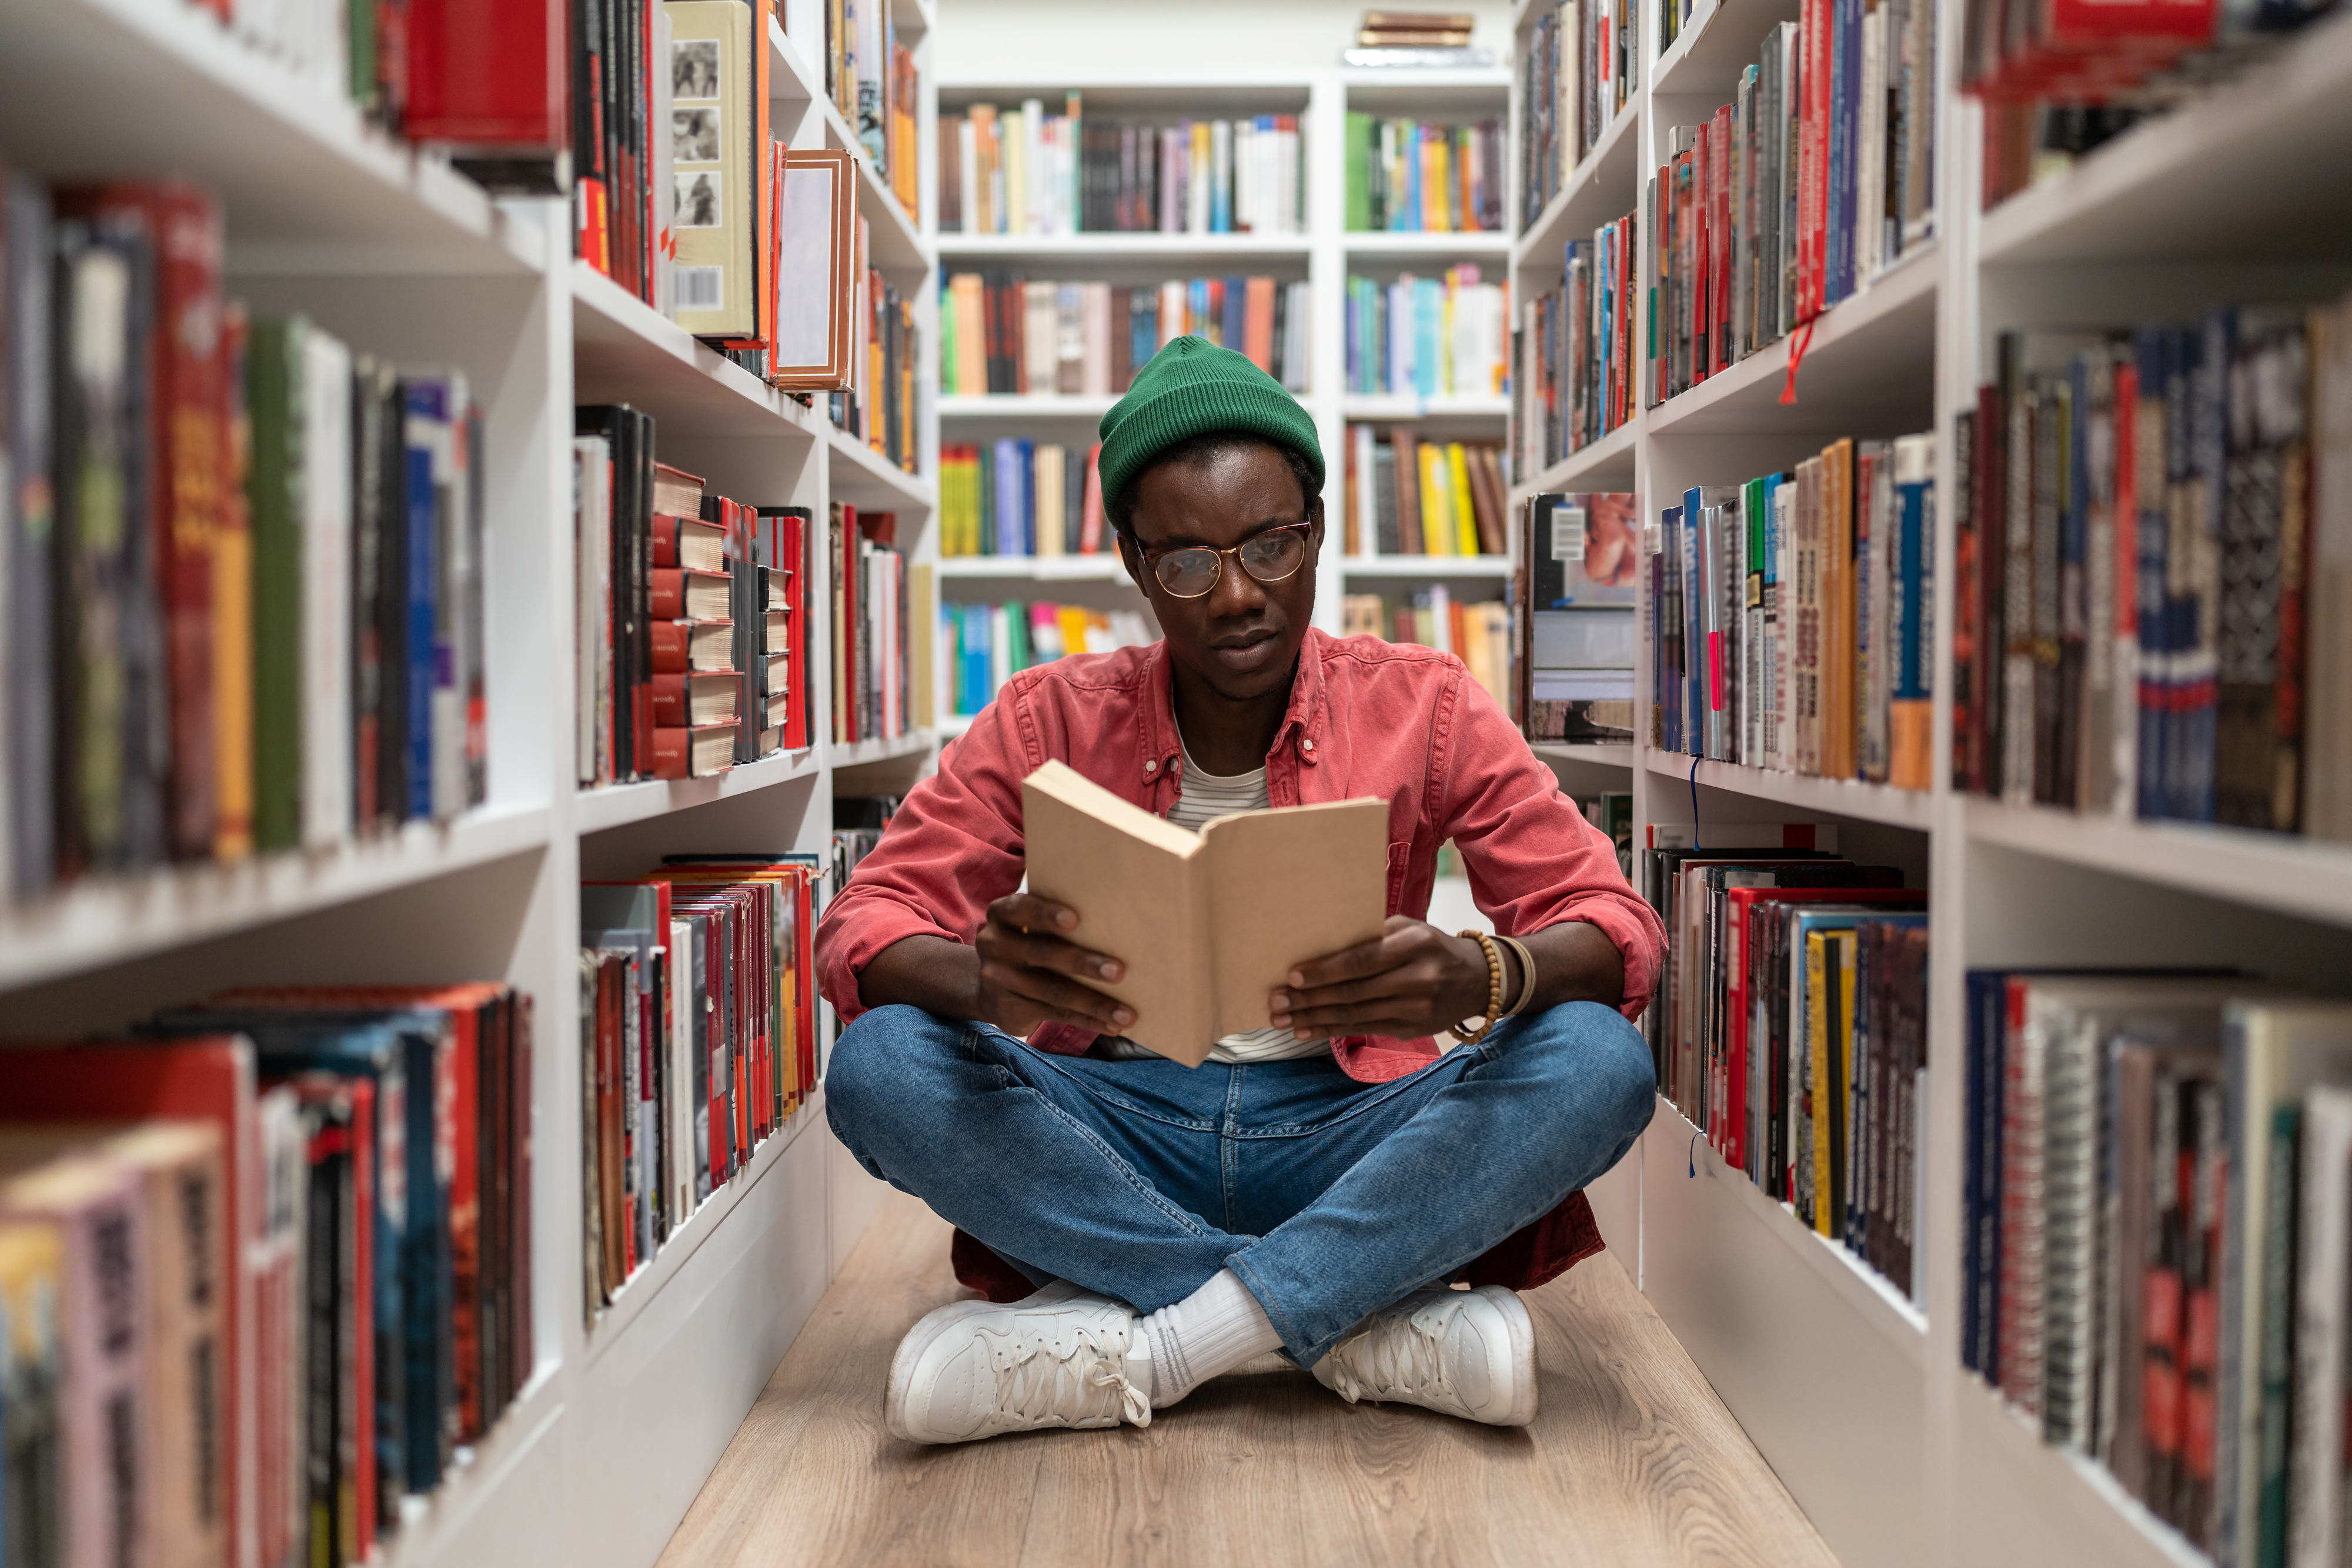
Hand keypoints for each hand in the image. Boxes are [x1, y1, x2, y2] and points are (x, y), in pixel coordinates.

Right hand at [972, 892, 1136, 1038]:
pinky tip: (1112, 1025)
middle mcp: (995, 945)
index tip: (1075, 919)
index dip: (1046, 914)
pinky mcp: (1009, 1010)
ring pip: (1053, 991)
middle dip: (1083, 963)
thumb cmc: (1029, 944)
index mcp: (1002, 915)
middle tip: (1118, 972)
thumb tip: (1119, 927)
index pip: (1021, 908)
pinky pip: (1055, 1014)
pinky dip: (1088, 1021)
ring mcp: (999, 980)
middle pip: (1042, 953)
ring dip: (1094, 1003)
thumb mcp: (1030, 927)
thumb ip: (1056, 921)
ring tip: (1126, 1014)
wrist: (990, 988)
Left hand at [1267, 916, 1492, 1041]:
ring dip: (1314, 1018)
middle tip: (1275, 1002)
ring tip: (1283, 1020)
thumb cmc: (1430, 947)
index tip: (1291, 976)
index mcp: (1415, 945)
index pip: (1362, 960)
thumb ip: (1372, 935)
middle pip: (1353, 992)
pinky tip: (1306, 1030)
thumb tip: (1319, 946)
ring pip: (1355, 1015)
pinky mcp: (1411, 1029)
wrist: (1479, 980)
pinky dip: (1331, 1030)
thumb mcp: (1409, 929)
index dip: (1325, 970)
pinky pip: (1363, 1029)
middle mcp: (1418, 978)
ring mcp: (1416, 1008)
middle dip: (1309, 998)